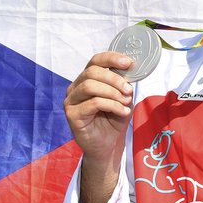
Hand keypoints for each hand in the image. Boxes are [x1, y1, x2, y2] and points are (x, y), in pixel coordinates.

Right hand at [64, 51, 135, 202]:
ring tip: (126, 101)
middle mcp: (75, 87)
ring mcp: (71, 100)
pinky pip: (93, 103)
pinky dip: (112, 105)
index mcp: (87, 78)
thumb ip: (123, 84)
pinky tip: (122, 111)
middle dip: (115, 79)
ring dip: (113, 92)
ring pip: (90, 85)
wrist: (106, 145)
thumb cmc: (112, 120)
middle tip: (129, 90)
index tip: (129, 63)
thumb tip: (131, 71)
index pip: (96, 61)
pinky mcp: (71, 114)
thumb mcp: (122, 98)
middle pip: (92, 71)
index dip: (112, 58)